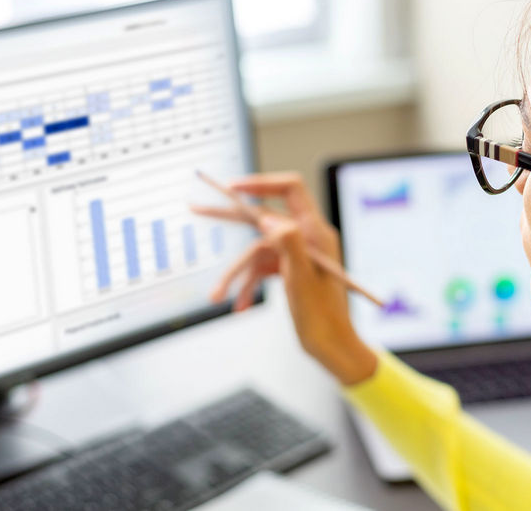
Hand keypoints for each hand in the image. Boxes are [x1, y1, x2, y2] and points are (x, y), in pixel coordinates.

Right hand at [191, 172, 376, 384]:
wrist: (332, 347)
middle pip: (263, 218)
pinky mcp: (288, 270)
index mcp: (315, 233)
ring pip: (256, 252)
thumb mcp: (303, 279)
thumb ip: (288, 243)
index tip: (233, 188)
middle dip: (231, 220)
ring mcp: (296, 254)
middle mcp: (305, 238)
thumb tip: (267, 219)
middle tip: (198, 210)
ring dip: (237, 274)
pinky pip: (260, 270)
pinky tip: (240, 305)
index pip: (289, 190)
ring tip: (218, 295)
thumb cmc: (324, 317)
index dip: (261, 183)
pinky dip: (249, 286)